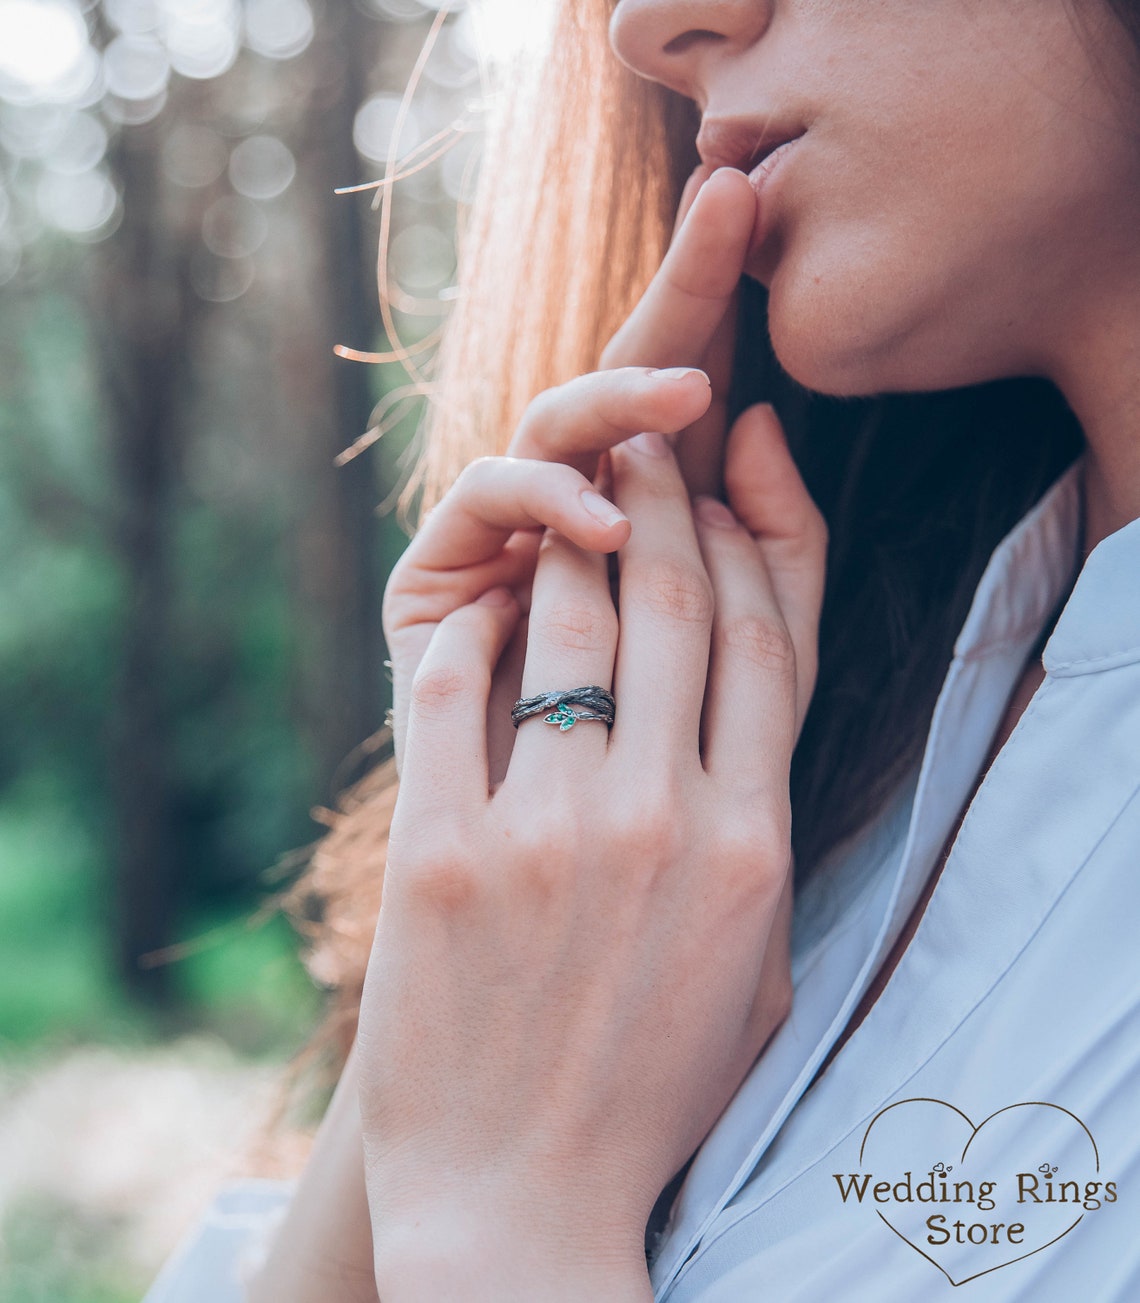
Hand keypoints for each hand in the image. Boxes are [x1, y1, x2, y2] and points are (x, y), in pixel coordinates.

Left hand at [360, 420, 826, 1297]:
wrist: (523, 1198)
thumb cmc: (648, 1082)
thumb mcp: (753, 963)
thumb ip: (764, 838)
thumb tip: (749, 721)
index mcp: (753, 845)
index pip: (766, 641)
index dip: (747, 544)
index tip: (725, 493)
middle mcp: (663, 821)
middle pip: (676, 605)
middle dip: (667, 502)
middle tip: (651, 446)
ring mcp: (547, 833)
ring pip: (570, 626)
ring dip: (571, 542)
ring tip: (566, 504)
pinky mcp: (440, 853)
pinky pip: (456, 691)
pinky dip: (469, 631)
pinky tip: (478, 607)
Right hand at [382, 167, 760, 782]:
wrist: (571, 881)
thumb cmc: (671, 770)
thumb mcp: (759, 659)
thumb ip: (778, 549)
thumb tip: (756, 420)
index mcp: (661, 511)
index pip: (699, 383)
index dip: (726, 290)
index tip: (759, 199)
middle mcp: (586, 502)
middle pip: (635, 368)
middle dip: (687, 279)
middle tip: (731, 197)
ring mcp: (515, 531)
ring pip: (560, 417)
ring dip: (623, 392)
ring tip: (690, 391)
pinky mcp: (443, 566)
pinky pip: (489, 495)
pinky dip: (549, 500)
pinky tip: (610, 525)